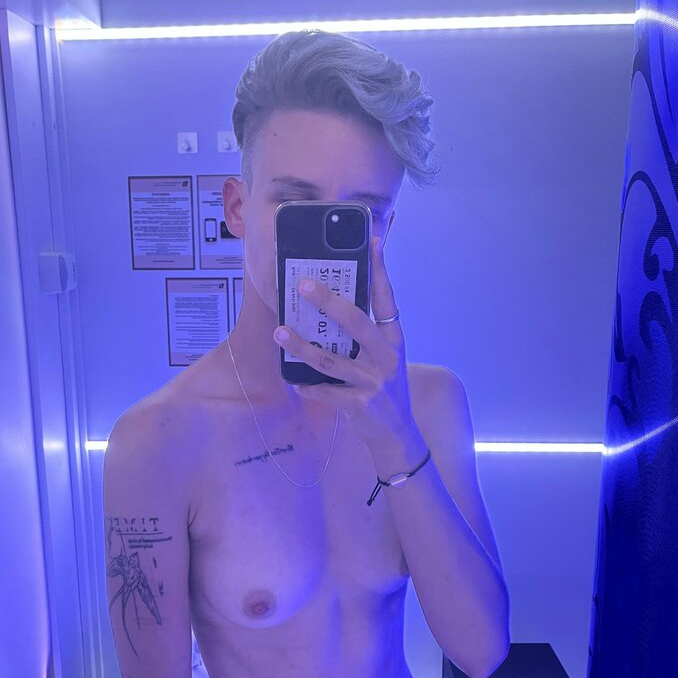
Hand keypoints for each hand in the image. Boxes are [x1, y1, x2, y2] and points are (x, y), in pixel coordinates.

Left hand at [273, 235, 416, 449]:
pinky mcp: (359, 405)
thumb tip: (334, 306)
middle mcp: (386, 357)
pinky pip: (324, 391)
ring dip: (301, 345)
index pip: (386, 299)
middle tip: (304, 285)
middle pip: (356, 322)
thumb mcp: (384, 359)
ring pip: (330, 358)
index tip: (372, 242)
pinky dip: (307, 385)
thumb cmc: (385, 390)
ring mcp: (373, 382)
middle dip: (329, 301)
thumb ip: (366, 336)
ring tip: (280, 332)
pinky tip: (293, 379)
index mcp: (394, 340)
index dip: (379, 270)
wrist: (397, 435)